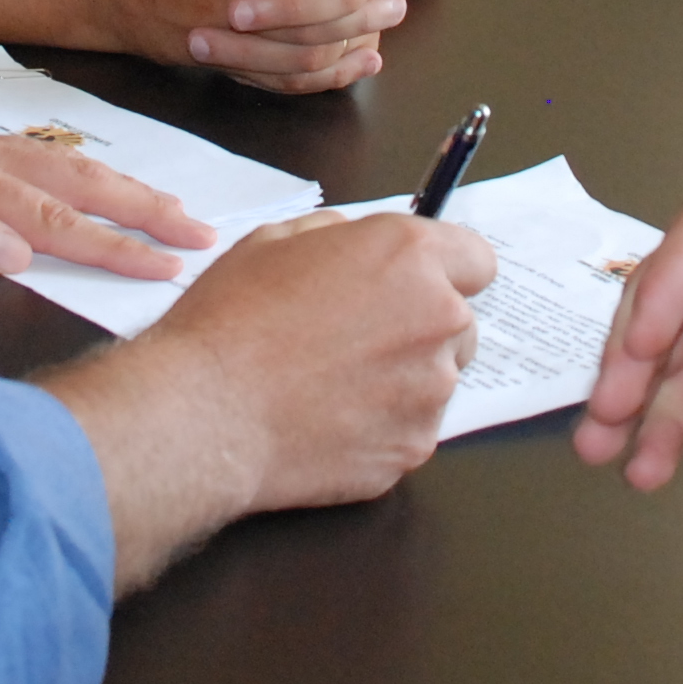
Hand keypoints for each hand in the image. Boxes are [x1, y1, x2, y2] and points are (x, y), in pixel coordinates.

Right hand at [49, 210, 496, 586]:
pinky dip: (381, 425)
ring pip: (436, 379)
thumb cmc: (231, 323)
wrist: (205, 412)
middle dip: (420, 327)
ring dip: (402, 378)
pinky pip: (410, 428)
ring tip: (333, 382)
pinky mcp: (413, 447)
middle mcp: (436, 320)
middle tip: (357, 337)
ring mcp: (430, 392)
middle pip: (459, 322)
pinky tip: (329, 417)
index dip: (446, 268)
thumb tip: (357, 244)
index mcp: (409, 258)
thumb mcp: (275, 241)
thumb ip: (338, 236)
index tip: (421, 282)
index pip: (477, 257)